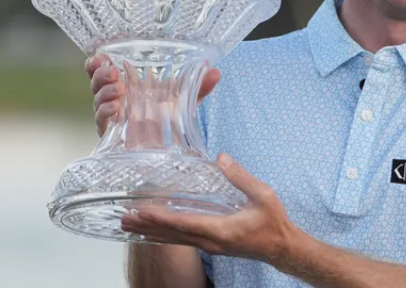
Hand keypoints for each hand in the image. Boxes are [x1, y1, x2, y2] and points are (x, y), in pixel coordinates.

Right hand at [85, 55, 221, 136]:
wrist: (168, 150)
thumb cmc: (169, 117)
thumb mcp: (185, 100)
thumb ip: (199, 86)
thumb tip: (215, 71)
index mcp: (126, 84)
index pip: (103, 69)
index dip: (97, 62)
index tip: (101, 55)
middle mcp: (115, 98)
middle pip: (96, 81)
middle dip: (101, 74)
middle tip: (113, 71)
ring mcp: (112, 115)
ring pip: (97, 99)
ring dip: (104, 91)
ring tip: (119, 88)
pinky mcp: (111, 133)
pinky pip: (101, 120)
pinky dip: (106, 111)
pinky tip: (116, 107)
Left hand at [120, 153, 299, 264]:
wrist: (281, 247)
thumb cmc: (273, 222)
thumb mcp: (262, 195)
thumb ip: (240, 177)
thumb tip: (221, 158)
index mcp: (220, 229)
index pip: (183, 223)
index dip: (161, 217)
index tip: (141, 210)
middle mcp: (210, 241)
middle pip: (172, 234)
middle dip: (147, 225)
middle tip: (123, 218)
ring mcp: (209, 246)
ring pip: (174, 240)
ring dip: (151, 232)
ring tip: (129, 225)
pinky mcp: (211, 245)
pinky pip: (181, 242)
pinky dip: (164, 236)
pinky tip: (153, 233)